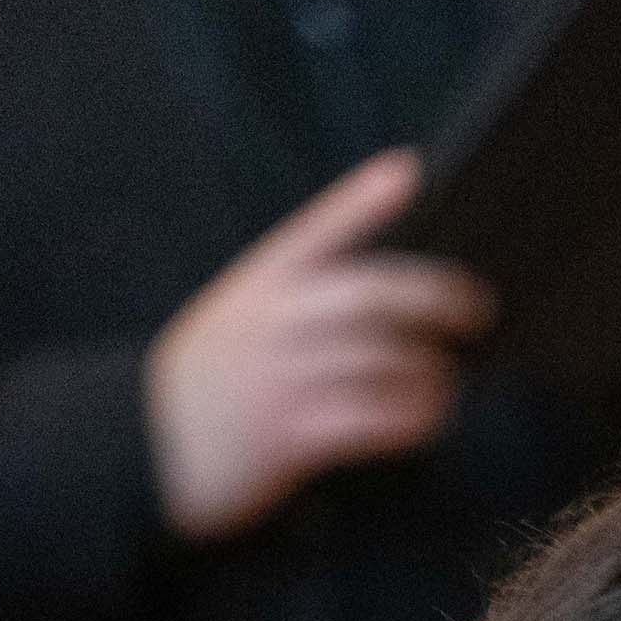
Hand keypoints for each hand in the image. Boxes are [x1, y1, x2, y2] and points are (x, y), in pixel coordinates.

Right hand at [144, 148, 494, 544]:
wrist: (145, 449)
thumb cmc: (204, 388)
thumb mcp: (232, 321)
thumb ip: (288, 303)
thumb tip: (368, 305)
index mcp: (258, 285)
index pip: (318, 229)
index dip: (364, 199)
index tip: (407, 171)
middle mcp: (274, 323)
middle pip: (370, 295)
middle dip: (433, 298)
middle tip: (475, 309)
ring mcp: (282, 377)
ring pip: (381, 360)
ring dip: (428, 371)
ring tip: (445, 380)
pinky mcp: (291, 434)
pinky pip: (371, 420)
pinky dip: (410, 418)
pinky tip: (427, 419)